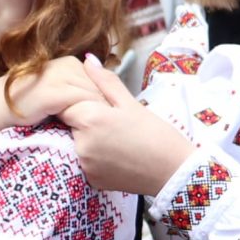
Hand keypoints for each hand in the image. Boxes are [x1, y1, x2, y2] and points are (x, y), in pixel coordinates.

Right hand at [5, 56, 106, 123]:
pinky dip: (90, 116)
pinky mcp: (56, 92)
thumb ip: (75, 89)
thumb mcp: (55, 90)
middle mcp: (67, 64)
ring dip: (102, 113)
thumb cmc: (25, 103)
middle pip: (100, 87)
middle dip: (108, 106)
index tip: (114, 117)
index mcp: (69, 62)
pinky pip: (82, 103)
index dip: (107, 99)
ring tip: (108, 130)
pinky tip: (93, 130)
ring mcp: (62, 77)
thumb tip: (101, 101)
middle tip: (117, 126)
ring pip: (94, 95)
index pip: (99, 80)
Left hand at [61, 60, 194, 195]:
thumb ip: (105, 81)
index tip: (100, 107)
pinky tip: (117, 156)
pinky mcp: (91, 180)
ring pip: (77, 144)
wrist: (173, 172)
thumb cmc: (155, 134)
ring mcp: (85, 164)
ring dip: (89, 140)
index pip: (65, 105)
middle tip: (113, 123)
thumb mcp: (131, 103)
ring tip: (117, 140)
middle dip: (85, 121)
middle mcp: (81, 144)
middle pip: (71, 125)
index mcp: (90, 119)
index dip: (81, 103)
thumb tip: (87, 60)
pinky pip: (86, 163)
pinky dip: (96, 158)